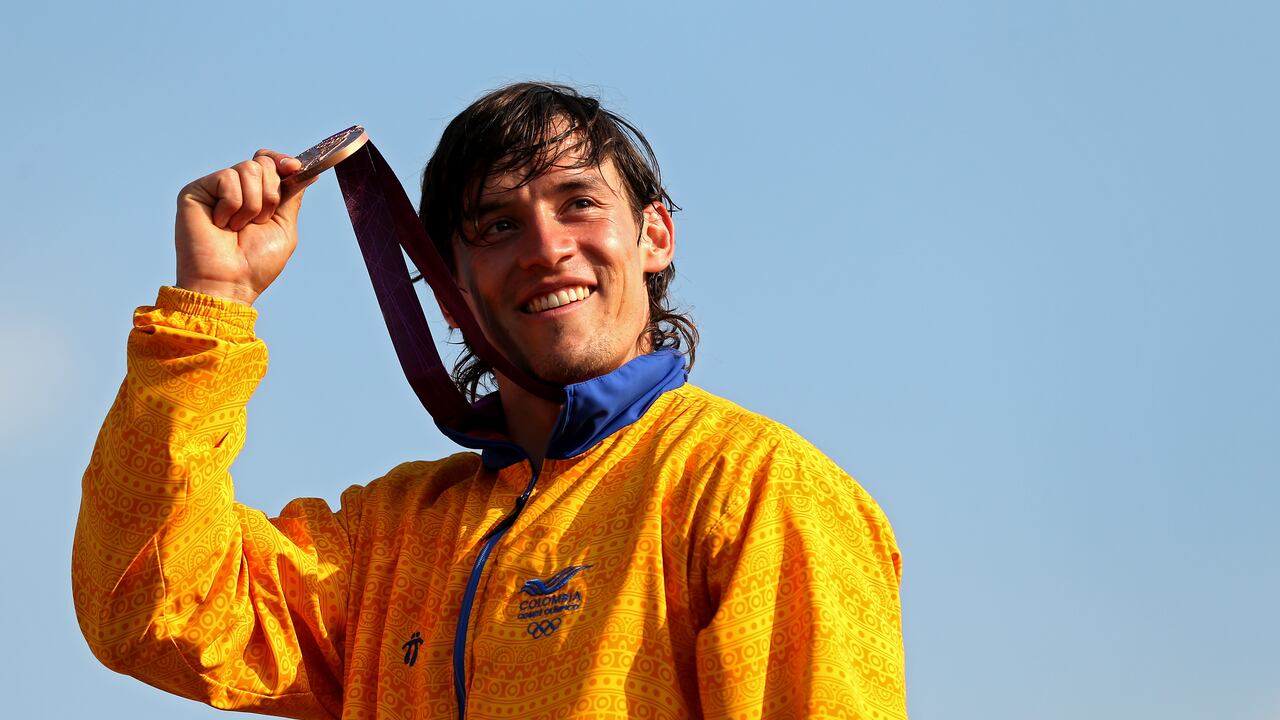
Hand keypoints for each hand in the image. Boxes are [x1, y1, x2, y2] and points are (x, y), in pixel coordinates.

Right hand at [174, 149, 317, 305]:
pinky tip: (220, 224)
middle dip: (271, 194)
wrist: (228, 283)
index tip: (295, 168)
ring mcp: (214, 188)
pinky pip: (227, 179)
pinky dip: (233, 206)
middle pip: (263, 162)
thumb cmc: (254, 264)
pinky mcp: (195, 190)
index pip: (269, 161)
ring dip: (253, 205)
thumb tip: (306, 170)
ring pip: (248, 168)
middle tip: (258, 222)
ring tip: (237, 227)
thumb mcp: (283, 227)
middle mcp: (234, 188)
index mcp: (255, 196)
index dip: (283, 161)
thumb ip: (291, 196)